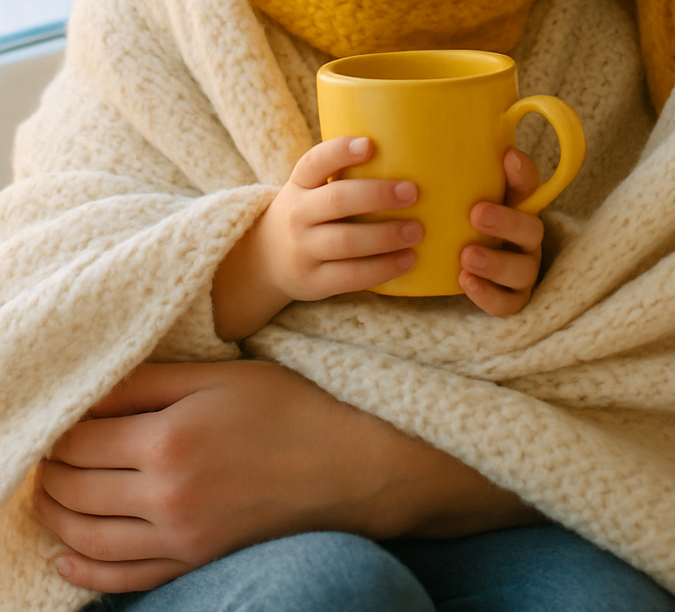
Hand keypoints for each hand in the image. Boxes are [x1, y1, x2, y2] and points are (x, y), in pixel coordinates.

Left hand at [33, 360, 534, 594]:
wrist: (346, 464)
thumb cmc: (287, 407)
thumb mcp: (218, 375)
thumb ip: (149, 383)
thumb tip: (92, 392)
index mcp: (166, 440)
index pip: (77, 442)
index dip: (59, 431)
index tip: (61, 419)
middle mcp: (163, 495)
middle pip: (75, 489)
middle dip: (51, 471)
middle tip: (51, 453)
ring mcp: (177, 536)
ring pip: (86, 536)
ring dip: (56, 516)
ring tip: (50, 494)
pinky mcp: (193, 561)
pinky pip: (121, 577)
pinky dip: (85, 569)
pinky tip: (68, 554)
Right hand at [212, 135, 421, 339]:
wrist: (267, 260)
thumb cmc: (310, 214)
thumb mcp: (311, 190)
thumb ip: (345, 176)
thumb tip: (410, 157)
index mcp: (300, 184)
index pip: (315, 161)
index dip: (340, 151)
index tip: (369, 145)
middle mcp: (297, 214)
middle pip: (337, 200)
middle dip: (377, 195)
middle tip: (411, 193)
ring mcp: (303, 250)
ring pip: (346, 241)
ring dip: (386, 236)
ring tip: (416, 231)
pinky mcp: (314, 281)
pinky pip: (350, 276)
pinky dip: (382, 268)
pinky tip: (407, 260)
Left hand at [458, 148, 543, 315]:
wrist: (452, 269)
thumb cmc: (456, 220)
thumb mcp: (454, 196)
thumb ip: (452, 172)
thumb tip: (423, 131)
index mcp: (517, 206)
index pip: (528, 185)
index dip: (523, 173)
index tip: (507, 158)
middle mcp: (526, 238)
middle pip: (532, 229)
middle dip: (507, 222)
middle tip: (476, 213)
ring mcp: (522, 270)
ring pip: (522, 270)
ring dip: (496, 263)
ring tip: (467, 256)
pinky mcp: (510, 299)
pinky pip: (507, 303)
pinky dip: (488, 295)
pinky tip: (465, 282)